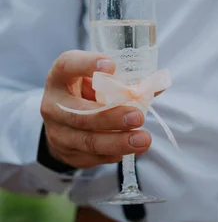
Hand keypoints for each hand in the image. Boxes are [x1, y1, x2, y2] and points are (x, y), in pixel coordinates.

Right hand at [40, 50, 151, 168]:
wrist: (63, 123)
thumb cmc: (88, 95)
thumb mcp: (99, 82)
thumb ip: (125, 81)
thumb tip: (158, 85)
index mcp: (61, 78)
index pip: (68, 65)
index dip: (87, 65)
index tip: (111, 66)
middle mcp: (54, 104)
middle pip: (80, 114)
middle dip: (111, 117)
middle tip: (138, 117)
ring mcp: (57, 131)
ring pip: (88, 140)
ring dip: (118, 141)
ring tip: (143, 139)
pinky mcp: (66, 153)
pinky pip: (92, 157)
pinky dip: (114, 154)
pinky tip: (131, 150)